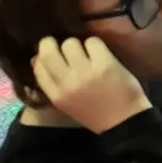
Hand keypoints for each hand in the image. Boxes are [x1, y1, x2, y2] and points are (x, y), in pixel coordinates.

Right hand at [28, 35, 151, 132]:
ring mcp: (86, 72)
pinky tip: (101, 54)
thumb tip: (37, 59)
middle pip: (48, 51)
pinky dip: (95, 44)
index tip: (50, 53)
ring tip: (86, 53)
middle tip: (63, 45)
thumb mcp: (66, 103)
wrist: (124, 121)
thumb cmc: (95, 112)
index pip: (38, 66)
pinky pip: (92, 42)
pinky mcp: (105, 64)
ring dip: (78, 44)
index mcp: (56, 95)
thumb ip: (52, 83)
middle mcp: (67, 83)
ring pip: (70, 43)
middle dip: (51, 43)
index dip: (41, 55)